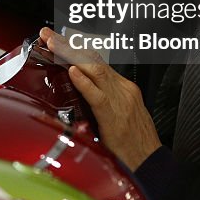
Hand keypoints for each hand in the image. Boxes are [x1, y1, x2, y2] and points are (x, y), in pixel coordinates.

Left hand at [39, 27, 161, 169]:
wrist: (152, 165)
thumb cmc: (134, 145)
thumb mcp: (117, 116)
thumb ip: (100, 102)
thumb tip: (76, 94)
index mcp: (123, 88)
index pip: (96, 61)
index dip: (75, 48)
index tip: (58, 39)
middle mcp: (122, 89)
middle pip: (92, 59)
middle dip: (68, 44)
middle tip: (48, 34)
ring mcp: (120, 101)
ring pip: (94, 70)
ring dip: (70, 55)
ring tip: (53, 44)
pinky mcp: (115, 117)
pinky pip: (97, 96)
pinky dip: (84, 83)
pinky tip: (71, 72)